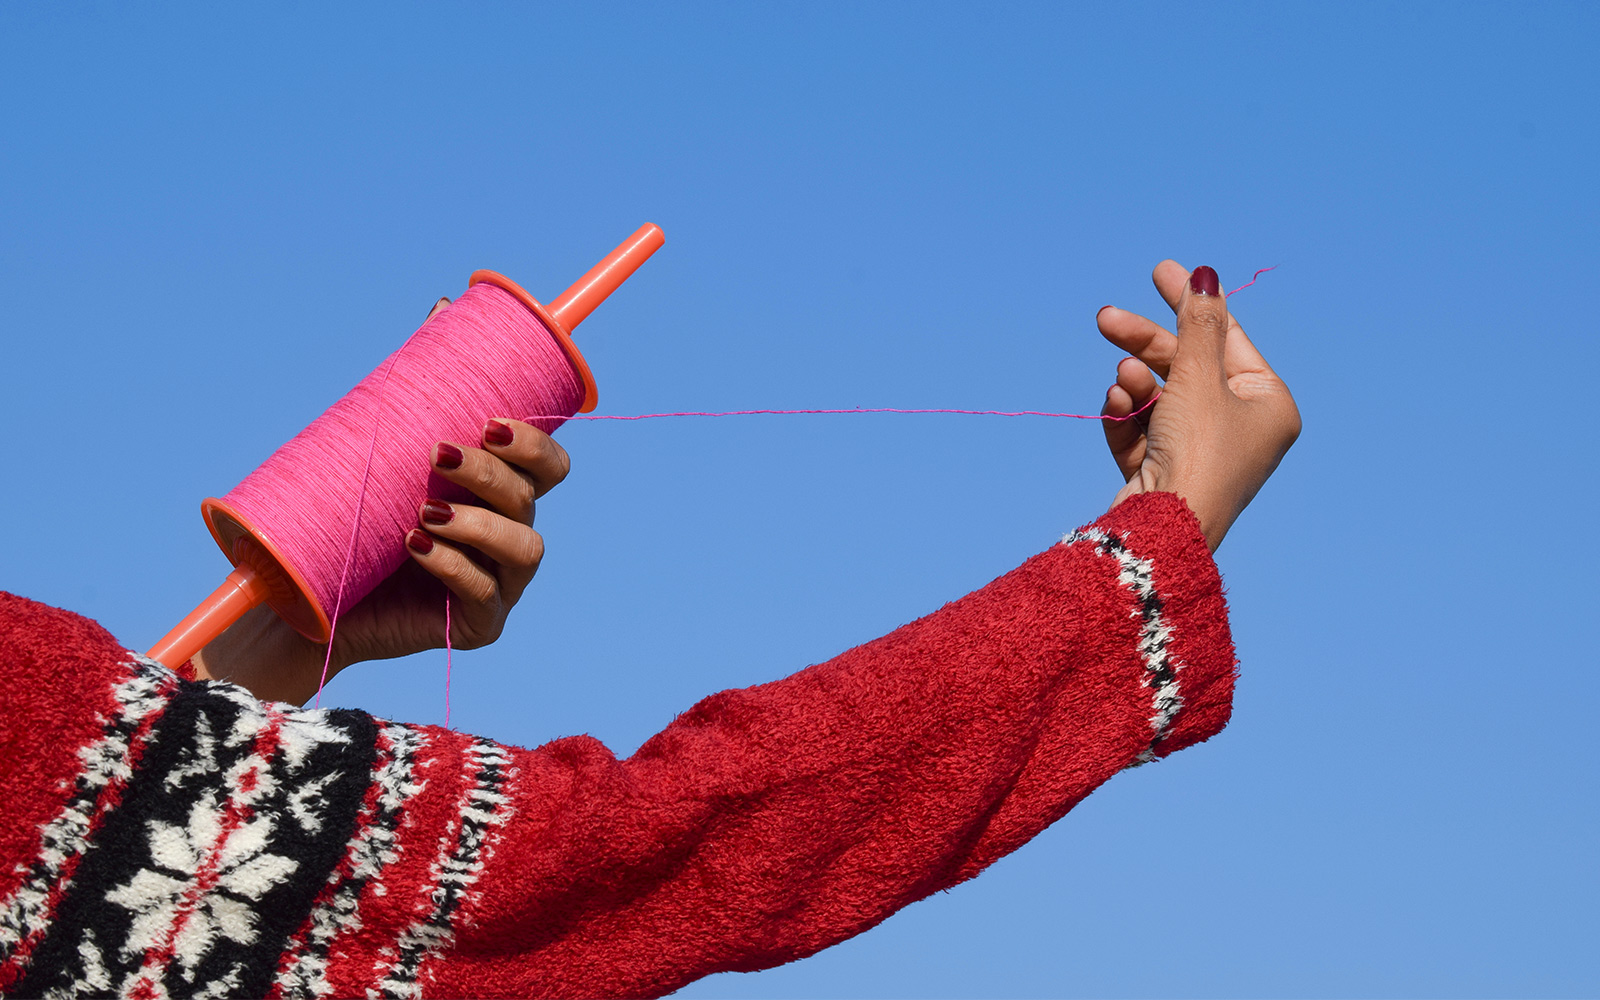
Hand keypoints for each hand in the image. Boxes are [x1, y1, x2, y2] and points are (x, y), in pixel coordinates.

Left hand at [192, 297, 571, 703]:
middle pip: (534, 497)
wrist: (303, 599)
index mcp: (499, 495)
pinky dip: (454, 567)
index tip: (489, 422)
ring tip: (424, 510)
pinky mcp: (478, 625)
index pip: (547, 465)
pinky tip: (417, 547)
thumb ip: (420, 388)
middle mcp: (508, 535)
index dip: (533, 443)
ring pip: (524, 545)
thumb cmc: (350, 519)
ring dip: (480, 521)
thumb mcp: (382, 449)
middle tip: (438, 455)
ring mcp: (500, 584)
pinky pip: (485, 594)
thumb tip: (444, 306)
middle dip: (495, 472)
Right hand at [1097, 261, 1299, 550]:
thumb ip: (1198, 322)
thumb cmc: (1199, 453)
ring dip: (1135, 384)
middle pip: (1187, 366)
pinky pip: (1143, 429)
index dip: (1192, 304)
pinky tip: (1116, 407)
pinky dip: (1127, 416)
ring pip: (1159, 397)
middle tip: (1106, 319)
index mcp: (1268, 405)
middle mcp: (1240, 428)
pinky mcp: (1164, 472)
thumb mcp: (1199, 376)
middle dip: (1144, 345)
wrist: (1163, 532)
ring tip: (1121, 382)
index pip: (1228, 339)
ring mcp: (1200, 452)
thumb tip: (1206, 275)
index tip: (1160, 272)